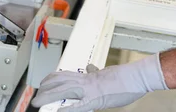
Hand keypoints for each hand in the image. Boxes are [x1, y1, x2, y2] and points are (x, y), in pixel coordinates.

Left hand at [31, 53, 166, 111]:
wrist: (138, 76)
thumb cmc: (128, 76)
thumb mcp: (108, 72)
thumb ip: (96, 72)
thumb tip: (89, 68)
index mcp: (90, 76)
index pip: (68, 74)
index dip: (54, 78)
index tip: (47, 81)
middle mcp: (87, 81)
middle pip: (61, 81)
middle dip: (46, 88)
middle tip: (38, 93)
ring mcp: (90, 89)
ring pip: (64, 90)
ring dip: (49, 96)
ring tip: (38, 101)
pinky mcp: (96, 99)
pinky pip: (78, 106)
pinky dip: (66, 109)